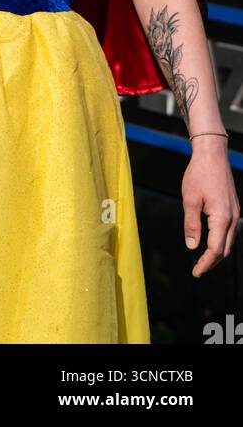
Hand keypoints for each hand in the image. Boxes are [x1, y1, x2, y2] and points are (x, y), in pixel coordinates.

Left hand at [182, 137, 239, 276]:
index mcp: (222, 217)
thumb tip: (192, 247)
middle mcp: (233, 217)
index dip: (206, 263)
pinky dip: (221, 241)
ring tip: (203, 260)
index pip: (216, 249)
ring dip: (217, 252)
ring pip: (229, 241)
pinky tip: (210, 241)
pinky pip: (229, 231)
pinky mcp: (233, 207)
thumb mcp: (190, 199)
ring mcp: (235, 212)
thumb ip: (191, 225)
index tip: (196, 273)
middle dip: (212, 262)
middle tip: (198, 270)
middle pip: (226, 249)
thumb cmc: (199, 174)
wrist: (212, 154)